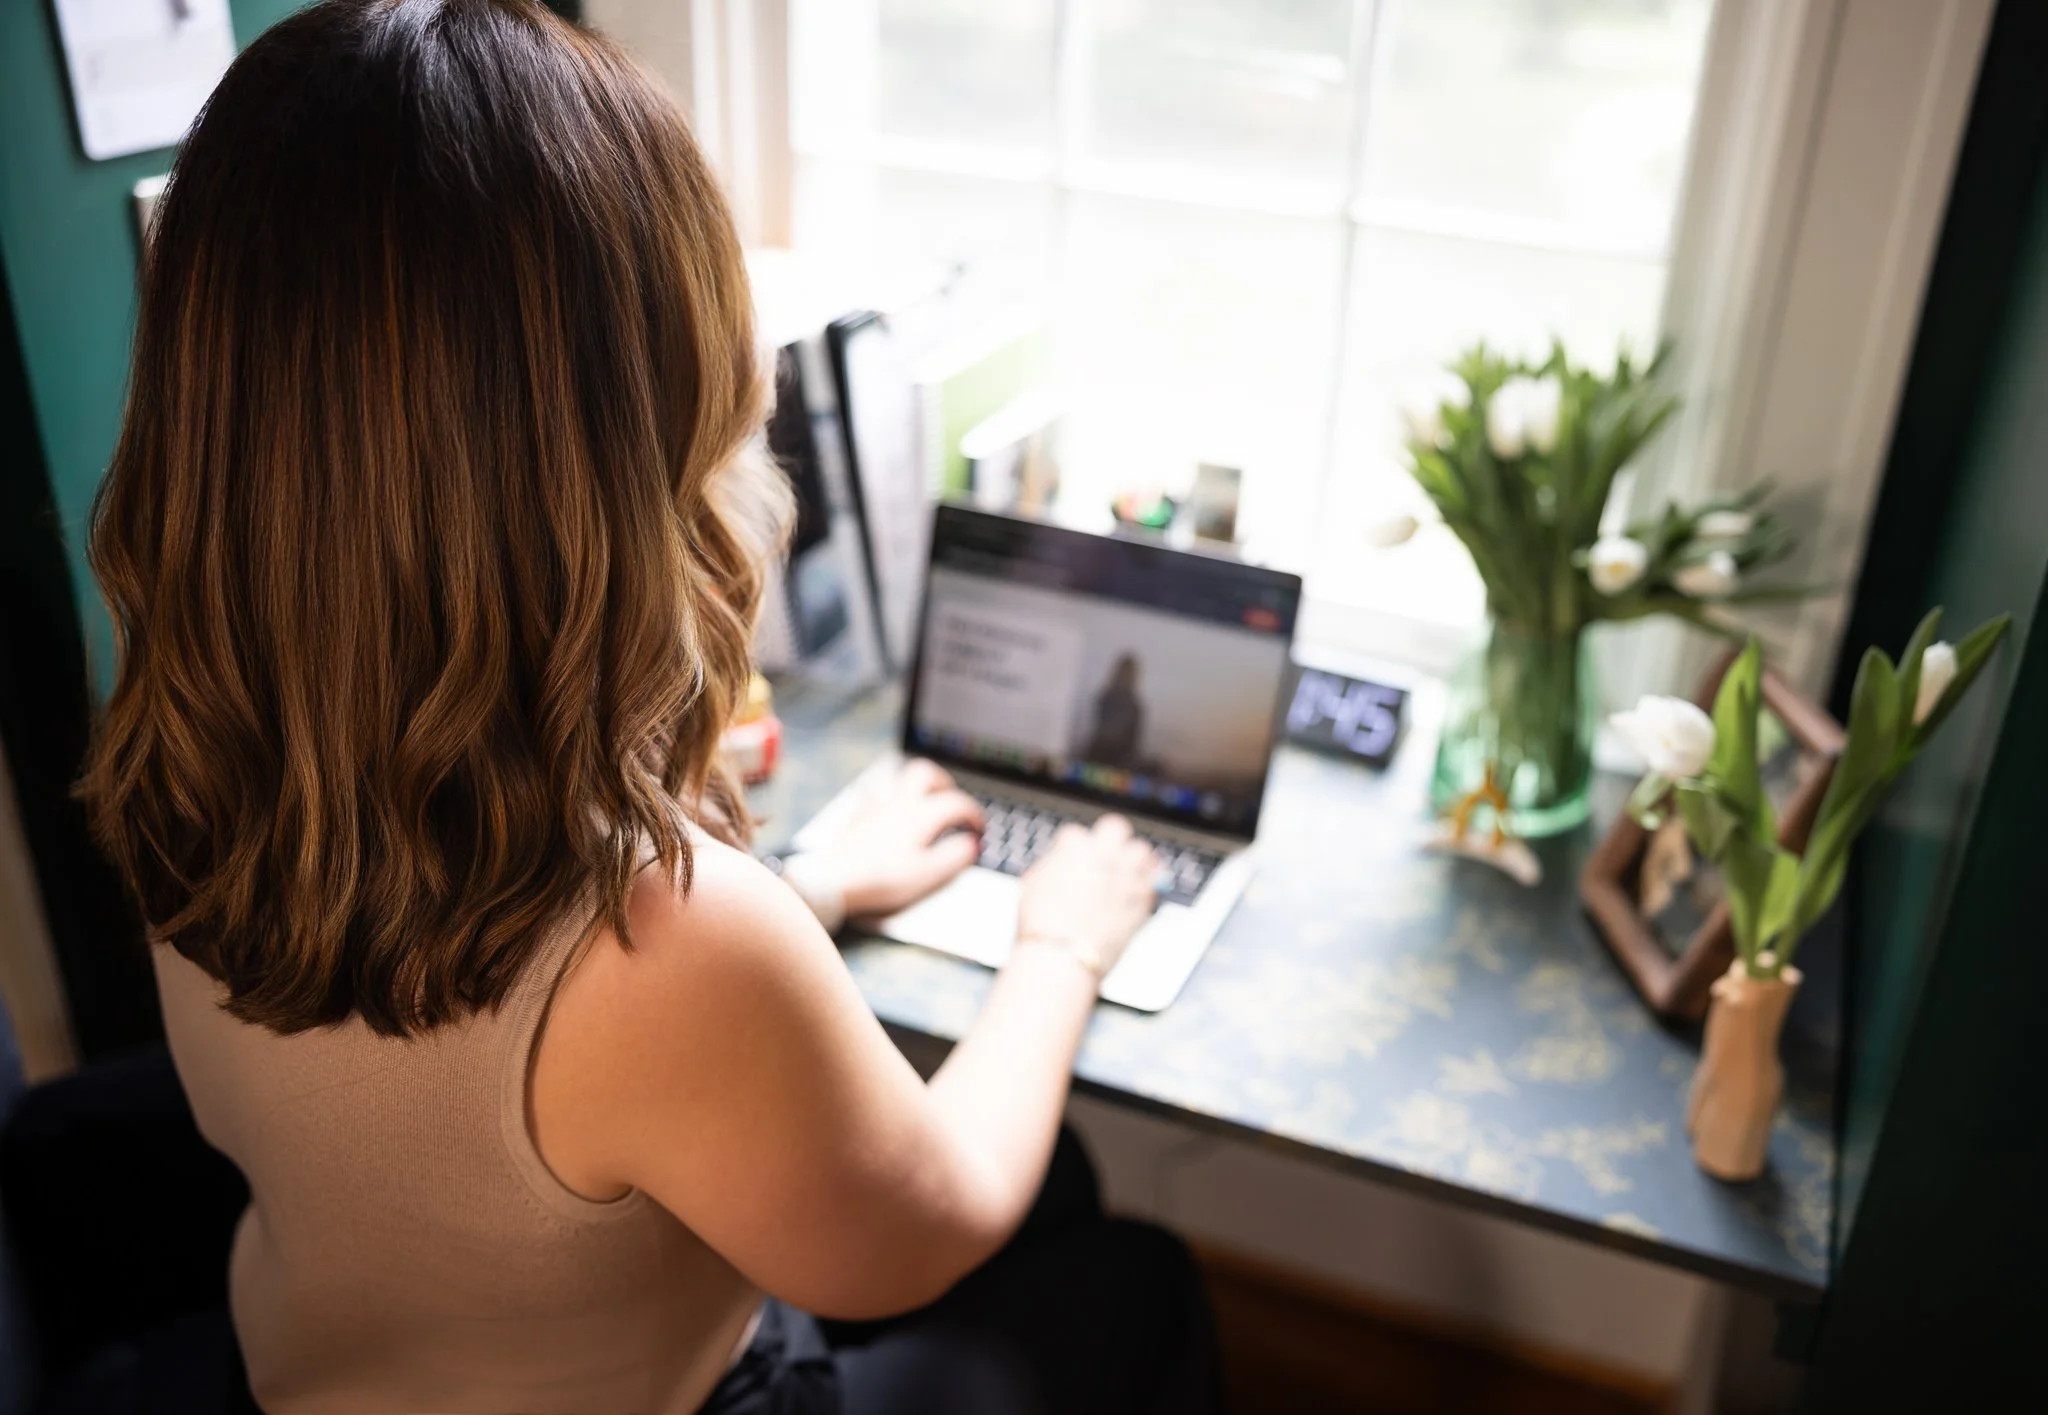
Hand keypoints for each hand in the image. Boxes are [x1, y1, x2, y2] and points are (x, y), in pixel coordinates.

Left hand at [810, 759, 985, 919]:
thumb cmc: (882, 879)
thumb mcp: (928, 874)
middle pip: (924, 772)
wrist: (835, 881)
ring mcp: (876, 806)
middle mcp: (899, 802)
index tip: (979, 828)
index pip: (956, 802)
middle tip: (952, 799)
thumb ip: (955, 856)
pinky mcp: (859, 816)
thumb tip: (971, 844)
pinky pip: (875, 793)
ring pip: (897, 776)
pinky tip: (889, 808)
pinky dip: (889, 795)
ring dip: (915, 782)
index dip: (974, 813)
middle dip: (944, 782)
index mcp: (921, 814)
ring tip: (924, 796)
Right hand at [1014, 815, 1158, 981]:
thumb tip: (1059, 865)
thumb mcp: (1033, 886)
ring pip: (1141, 850)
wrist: (1063, 956)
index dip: (1071, 849)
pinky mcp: (1142, 898)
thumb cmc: (1042, 926)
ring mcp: (1126, 875)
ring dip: (1133, 858)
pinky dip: (1146, 883)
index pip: (1075, 834)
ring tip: (1127, 871)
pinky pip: (1154, 880)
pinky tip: (1137, 891)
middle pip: (1115, 827)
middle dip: (1109, 839)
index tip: (1071, 861)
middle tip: (1105, 854)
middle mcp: (1104, 855)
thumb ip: (1051, 867)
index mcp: (1074, 848)